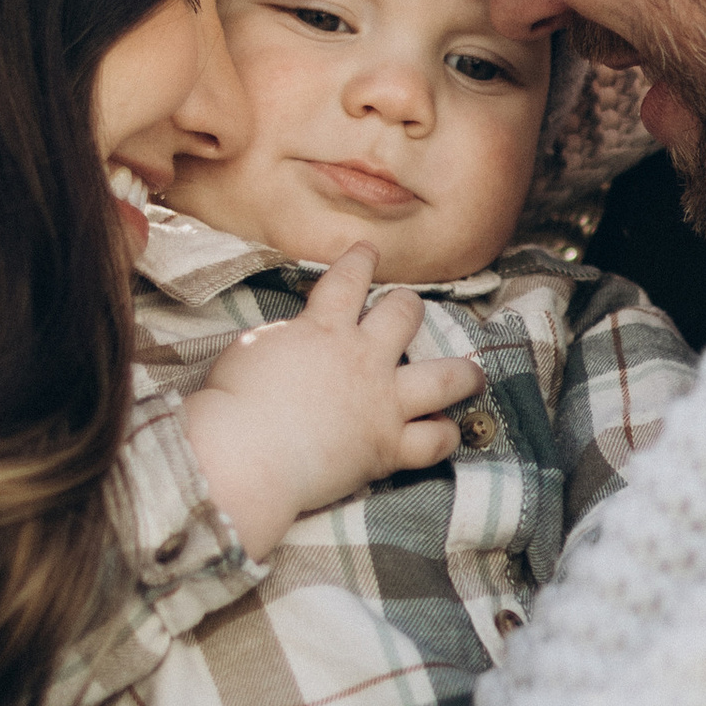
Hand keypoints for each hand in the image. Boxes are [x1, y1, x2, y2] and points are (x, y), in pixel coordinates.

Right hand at [181, 240, 486, 561]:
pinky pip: (435, 441)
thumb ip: (289, 339)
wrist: (245, 455)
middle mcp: (363, 359)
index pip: (349, 279)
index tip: (368, 251)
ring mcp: (383, 403)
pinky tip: (447, 432)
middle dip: (409, 308)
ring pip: (445, 377)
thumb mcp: (253, 348)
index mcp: (324, 329)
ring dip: (463, 373)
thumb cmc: (233, 402)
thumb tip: (301, 340)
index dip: (360, 260)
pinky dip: (444, 436)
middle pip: (406, 315)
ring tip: (472, 374)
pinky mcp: (388, 447)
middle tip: (409, 311)